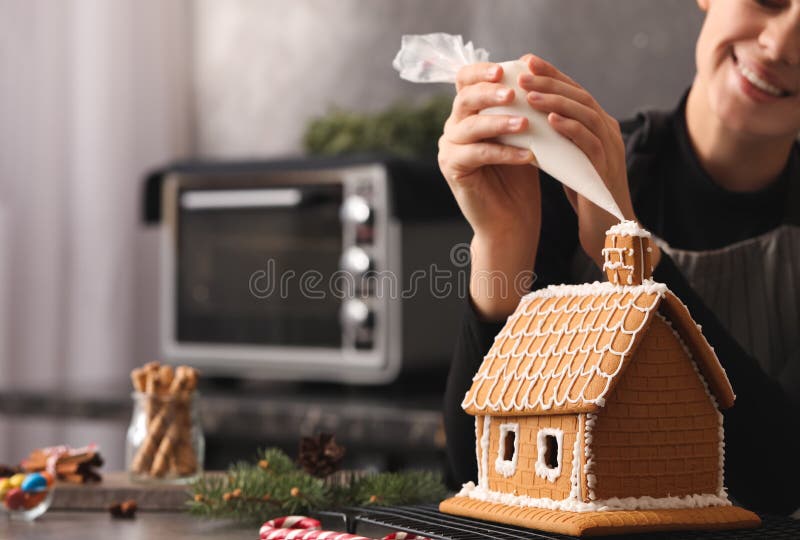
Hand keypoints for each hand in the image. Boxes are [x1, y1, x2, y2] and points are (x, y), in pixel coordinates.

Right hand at [438, 61, 542, 317]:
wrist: (511, 221)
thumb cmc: (520, 177)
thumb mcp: (523, 136)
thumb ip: (521, 109)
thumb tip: (535, 75)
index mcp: (468, 114)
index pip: (465, 81)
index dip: (481, 71)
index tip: (506, 69)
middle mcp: (454, 128)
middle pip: (464, 99)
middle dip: (489, 92)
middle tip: (513, 92)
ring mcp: (450, 150)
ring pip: (469, 126)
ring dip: (498, 122)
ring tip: (525, 124)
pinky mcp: (452, 170)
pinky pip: (476, 154)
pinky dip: (503, 152)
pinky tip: (528, 156)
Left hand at [518, 55, 646, 266]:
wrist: (607, 231)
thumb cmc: (584, 194)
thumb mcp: (568, 158)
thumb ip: (556, 138)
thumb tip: (526, 120)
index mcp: (599, 126)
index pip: (575, 92)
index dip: (552, 75)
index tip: (527, 62)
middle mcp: (608, 131)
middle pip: (580, 95)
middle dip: (551, 81)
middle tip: (524, 70)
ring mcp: (611, 147)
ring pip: (586, 114)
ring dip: (557, 101)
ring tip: (530, 92)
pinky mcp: (606, 167)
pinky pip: (589, 141)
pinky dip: (571, 128)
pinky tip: (551, 121)